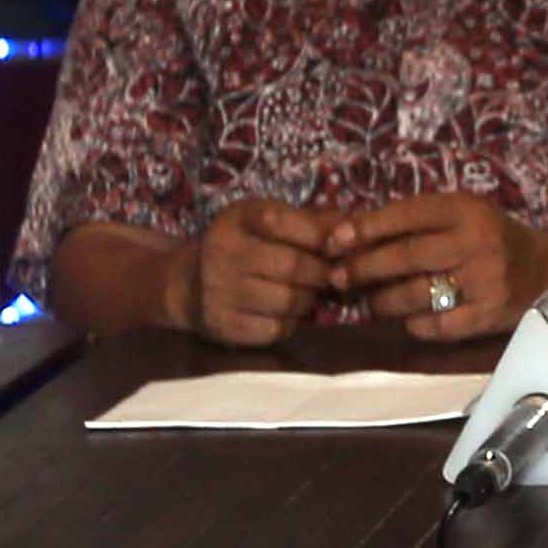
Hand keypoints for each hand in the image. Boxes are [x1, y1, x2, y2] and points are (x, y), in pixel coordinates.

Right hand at [170, 198, 354, 347]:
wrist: (188, 284)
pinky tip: (288, 313)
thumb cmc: (244, 245)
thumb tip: (358, 223)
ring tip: (309, 294)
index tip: (339, 247)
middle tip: (334, 276)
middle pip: (293, 266)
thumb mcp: (268, 220)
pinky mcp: (223, 325)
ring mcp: (219, 291)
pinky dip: (291, 323)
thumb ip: (312, 220)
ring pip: (289, 301)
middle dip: (323, 273)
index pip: (282, 221)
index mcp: (238, 218)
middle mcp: (223, 251)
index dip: (319, 235)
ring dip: (309, 300)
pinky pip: (275, 329)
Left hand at [329, 196, 547, 343]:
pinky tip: (407, 320)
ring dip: (382, 301)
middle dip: (364, 268)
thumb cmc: (493, 239)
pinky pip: (436, 325)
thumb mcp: (464, 215)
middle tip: (337, 279)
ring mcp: (484, 280)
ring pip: (416, 294)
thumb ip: (419, 221)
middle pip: (406, 255)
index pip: (407, 214)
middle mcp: (475, 242)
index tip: (334, 241)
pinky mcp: (488, 315)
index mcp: (466, 210)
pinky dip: (414, 324)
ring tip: (369, 302)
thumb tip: (353, 233)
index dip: (366, 227)